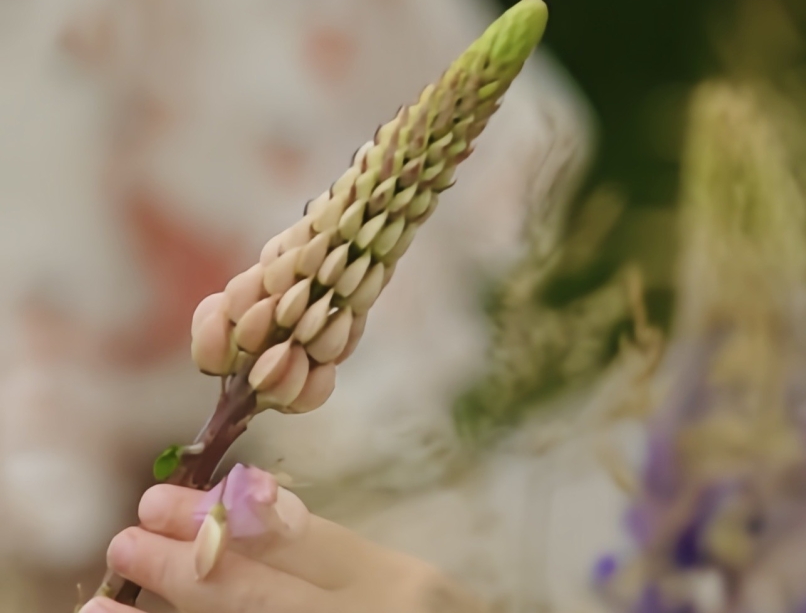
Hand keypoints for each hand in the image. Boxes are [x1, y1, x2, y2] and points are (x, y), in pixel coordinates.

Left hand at [81, 481, 485, 612]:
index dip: (216, 519)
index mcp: (398, 586)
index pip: (297, 541)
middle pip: (257, 598)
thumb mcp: (409, 590)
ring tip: (100, 604)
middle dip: (178, 569)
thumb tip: (239, 512)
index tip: (161, 500)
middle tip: (125, 541)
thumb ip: (334, 561)